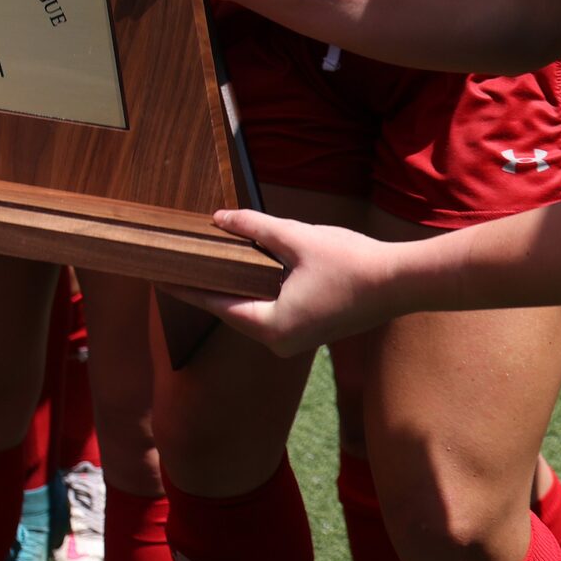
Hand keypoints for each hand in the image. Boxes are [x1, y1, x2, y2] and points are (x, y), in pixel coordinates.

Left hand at [175, 210, 403, 354]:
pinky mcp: (310, 330)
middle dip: (205, 285)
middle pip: (230, 310)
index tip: (158, 276)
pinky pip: (270, 311)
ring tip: (202, 263)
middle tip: (176, 263)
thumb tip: (218, 218)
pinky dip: (253, 291)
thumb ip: (253, 228)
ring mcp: (296, 339)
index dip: (186, 288)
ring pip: (251, 310)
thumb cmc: (351, 263)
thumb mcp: (295, 238)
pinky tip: (242, 270)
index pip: (215, 305)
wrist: (401, 283)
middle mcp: (279, 341)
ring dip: (230, 287)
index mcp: (272, 325)